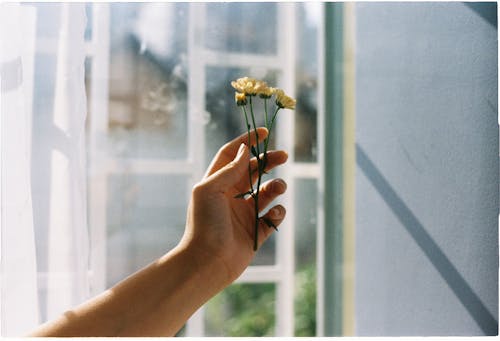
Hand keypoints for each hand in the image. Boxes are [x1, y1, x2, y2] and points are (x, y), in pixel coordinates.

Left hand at [179, 127, 287, 285]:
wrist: (207, 263)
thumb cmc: (204, 224)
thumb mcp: (210, 190)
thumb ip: (229, 169)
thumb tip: (245, 150)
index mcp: (217, 184)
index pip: (232, 156)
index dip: (246, 142)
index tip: (263, 132)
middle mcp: (231, 197)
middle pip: (253, 171)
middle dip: (268, 161)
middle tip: (283, 155)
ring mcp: (244, 214)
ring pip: (267, 192)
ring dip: (276, 186)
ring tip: (278, 187)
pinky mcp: (255, 232)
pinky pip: (273, 218)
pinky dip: (278, 213)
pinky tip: (273, 214)